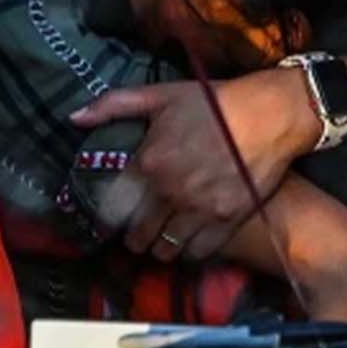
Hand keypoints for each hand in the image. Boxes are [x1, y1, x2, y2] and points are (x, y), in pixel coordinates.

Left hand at [72, 69, 316, 260]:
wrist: (271, 114)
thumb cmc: (216, 102)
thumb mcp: (161, 95)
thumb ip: (114, 106)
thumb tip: (74, 118)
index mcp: (148, 163)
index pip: (114, 208)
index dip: (110, 220)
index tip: (113, 222)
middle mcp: (169, 192)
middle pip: (139, 235)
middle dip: (135, 238)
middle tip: (139, 236)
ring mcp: (200, 209)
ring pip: (167, 249)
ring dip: (161, 249)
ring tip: (163, 244)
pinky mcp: (228, 219)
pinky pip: (199, 251)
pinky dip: (191, 252)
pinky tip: (190, 244)